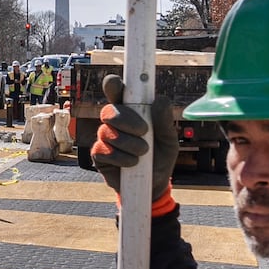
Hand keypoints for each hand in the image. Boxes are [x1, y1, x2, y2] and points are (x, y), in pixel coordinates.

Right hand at [91, 74, 177, 202]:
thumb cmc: (160, 158)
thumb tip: (160, 101)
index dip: (113, 85)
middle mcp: (115, 122)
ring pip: (108, 132)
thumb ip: (165, 122)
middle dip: (126, 120)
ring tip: (143, 153)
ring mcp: (104, 138)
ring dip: (129, 143)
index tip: (115, 83)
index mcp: (131, 112)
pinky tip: (132, 163)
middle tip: (143, 131)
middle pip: (109, 111)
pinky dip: (121, 158)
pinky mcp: (99, 155)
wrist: (154, 185)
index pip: (117, 93)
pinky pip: (104, 151)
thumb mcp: (169, 140)